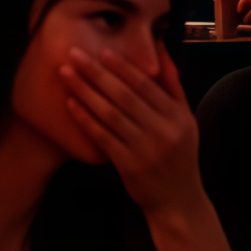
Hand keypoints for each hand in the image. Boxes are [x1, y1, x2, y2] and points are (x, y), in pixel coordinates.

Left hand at [61, 45, 203, 216]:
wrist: (178, 200)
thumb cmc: (177, 154)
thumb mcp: (185, 121)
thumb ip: (172, 86)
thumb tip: (160, 50)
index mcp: (178, 116)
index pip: (147, 85)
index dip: (122, 67)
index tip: (101, 51)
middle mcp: (164, 130)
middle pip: (125, 96)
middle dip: (97, 73)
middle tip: (73, 54)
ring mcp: (146, 149)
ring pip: (110, 114)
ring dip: (85, 91)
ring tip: (65, 74)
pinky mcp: (129, 165)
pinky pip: (102, 136)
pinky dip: (85, 118)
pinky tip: (70, 104)